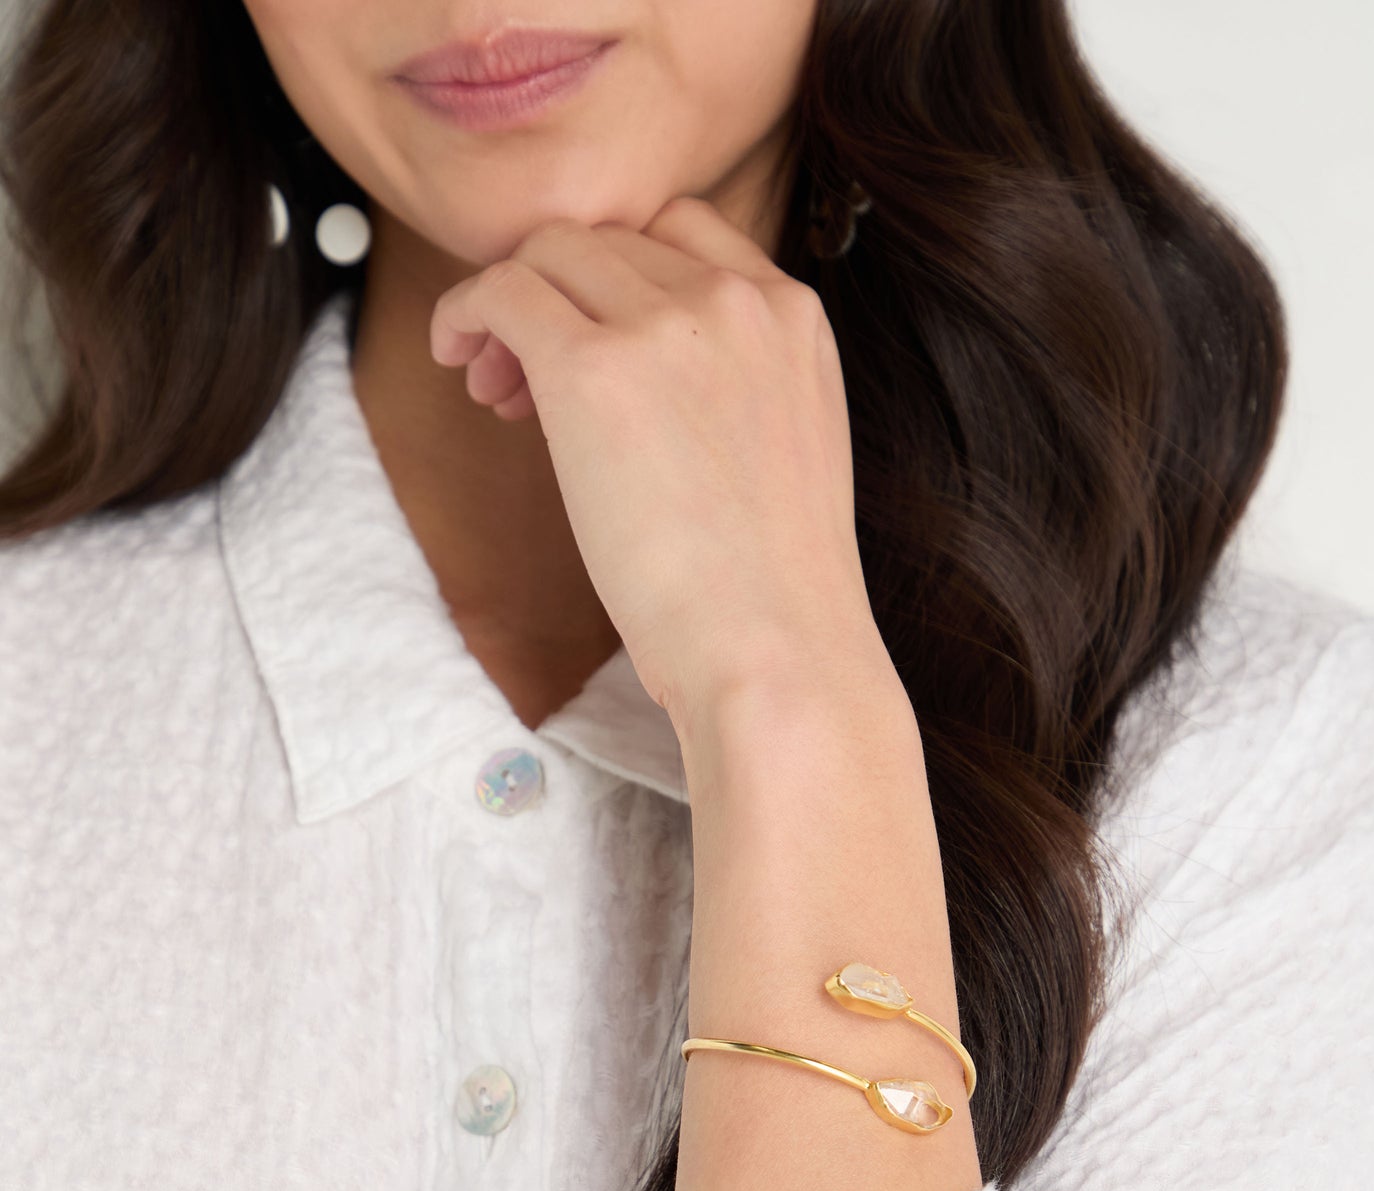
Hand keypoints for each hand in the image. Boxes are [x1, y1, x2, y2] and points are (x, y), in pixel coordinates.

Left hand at [429, 198, 890, 740]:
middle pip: (608, 239)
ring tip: (493, 387)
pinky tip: (456, 358)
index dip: (620, 271)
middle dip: (558, 292)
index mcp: (794, 317)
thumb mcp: (781, 454)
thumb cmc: (773, 597)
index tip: (594, 334)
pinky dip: (466, 312)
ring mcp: (667, 325)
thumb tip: (639, 389)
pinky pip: (503, 290)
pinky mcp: (594, 367)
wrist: (777, 653)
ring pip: (551, 253)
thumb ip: (732, 388)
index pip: (683, 231)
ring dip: (508, 304)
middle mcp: (737, 299)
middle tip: (522, 379)